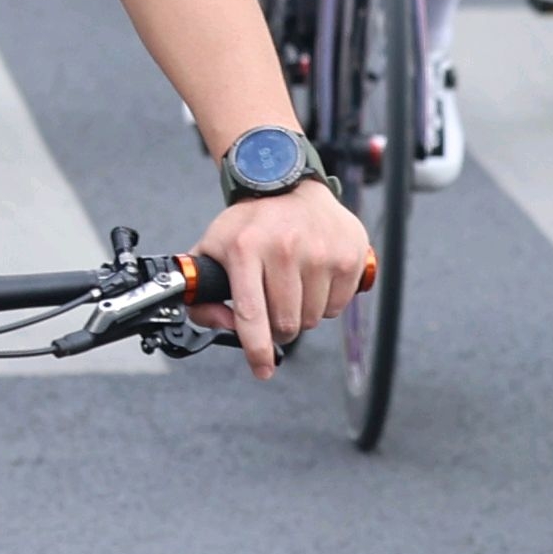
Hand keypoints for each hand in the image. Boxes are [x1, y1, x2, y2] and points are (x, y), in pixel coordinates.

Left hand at [191, 175, 376, 376]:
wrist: (290, 183)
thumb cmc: (250, 224)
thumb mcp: (213, 249)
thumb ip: (204, 295)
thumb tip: (223, 326)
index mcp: (245, 249)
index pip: (252, 315)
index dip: (257, 350)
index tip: (262, 370)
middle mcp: (284, 248)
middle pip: (286, 324)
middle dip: (278, 329)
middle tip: (274, 310)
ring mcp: (320, 251)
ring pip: (313, 318)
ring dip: (302, 314)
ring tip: (293, 285)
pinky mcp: (349, 254)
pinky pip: (337, 306)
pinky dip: (325, 301)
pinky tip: (314, 277)